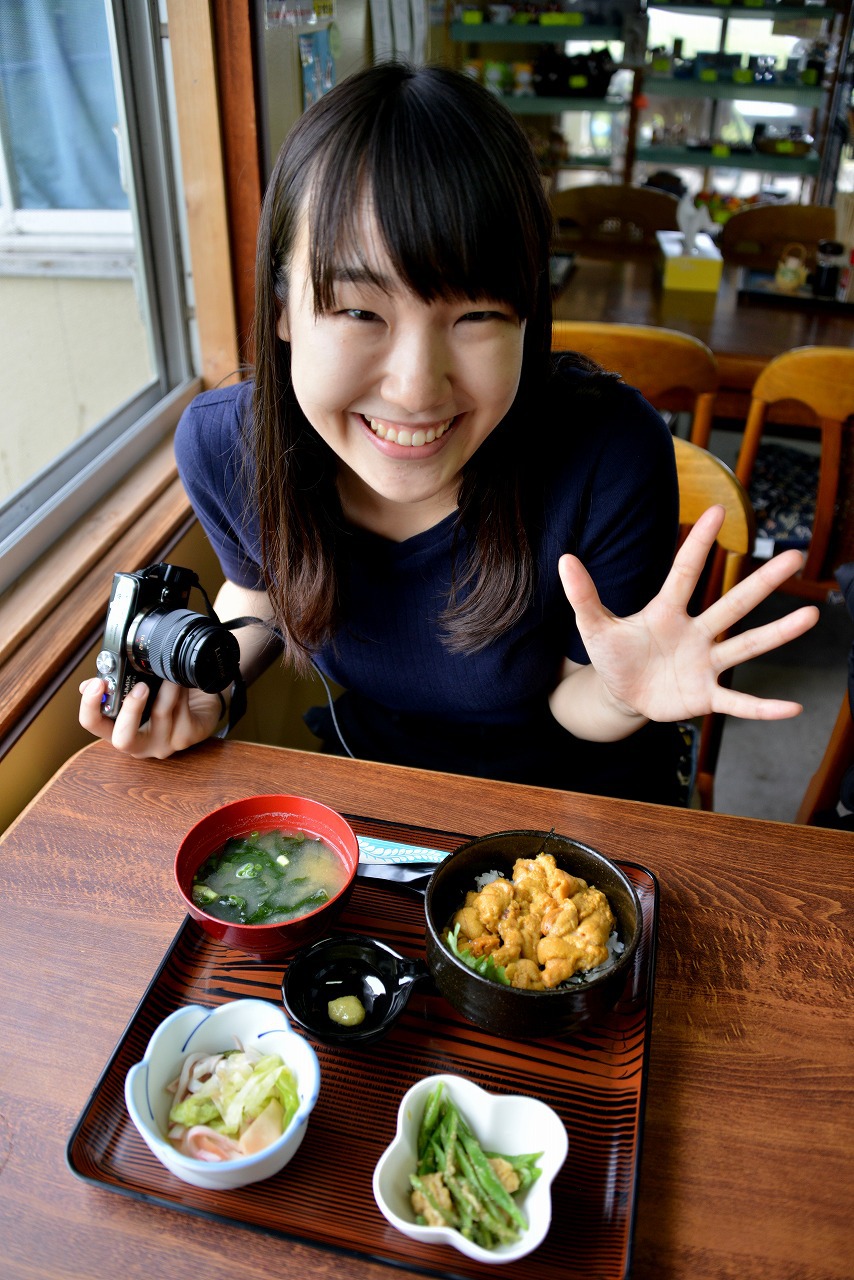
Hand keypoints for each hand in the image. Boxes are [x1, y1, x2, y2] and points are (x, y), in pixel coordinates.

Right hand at [78, 677, 224, 758]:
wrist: (199, 705)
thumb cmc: (164, 700)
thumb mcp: (137, 693)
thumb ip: (115, 689)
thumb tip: (88, 684)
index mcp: (120, 730)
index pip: (94, 725)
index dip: (90, 706)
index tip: (97, 684)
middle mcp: (140, 743)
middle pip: (123, 740)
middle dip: (130, 710)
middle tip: (140, 686)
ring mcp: (164, 743)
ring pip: (160, 714)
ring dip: (164, 685)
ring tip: (167, 668)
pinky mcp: (187, 737)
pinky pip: (182, 709)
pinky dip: (180, 688)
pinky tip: (182, 679)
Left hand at [557, 505, 819, 727]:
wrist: (623, 694)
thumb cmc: (614, 655)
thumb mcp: (594, 626)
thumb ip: (583, 595)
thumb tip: (565, 559)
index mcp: (667, 611)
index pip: (685, 572)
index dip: (699, 543)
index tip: (717, 510)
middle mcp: (696, 632)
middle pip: (733, 604)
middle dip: (762, 582)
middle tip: (794, 556)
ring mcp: (705, 664)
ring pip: (746, 646)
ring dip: (778, 633)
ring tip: (811, 615)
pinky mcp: (706, 696)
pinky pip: (739, 702)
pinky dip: (763, 707)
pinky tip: (793, 708)